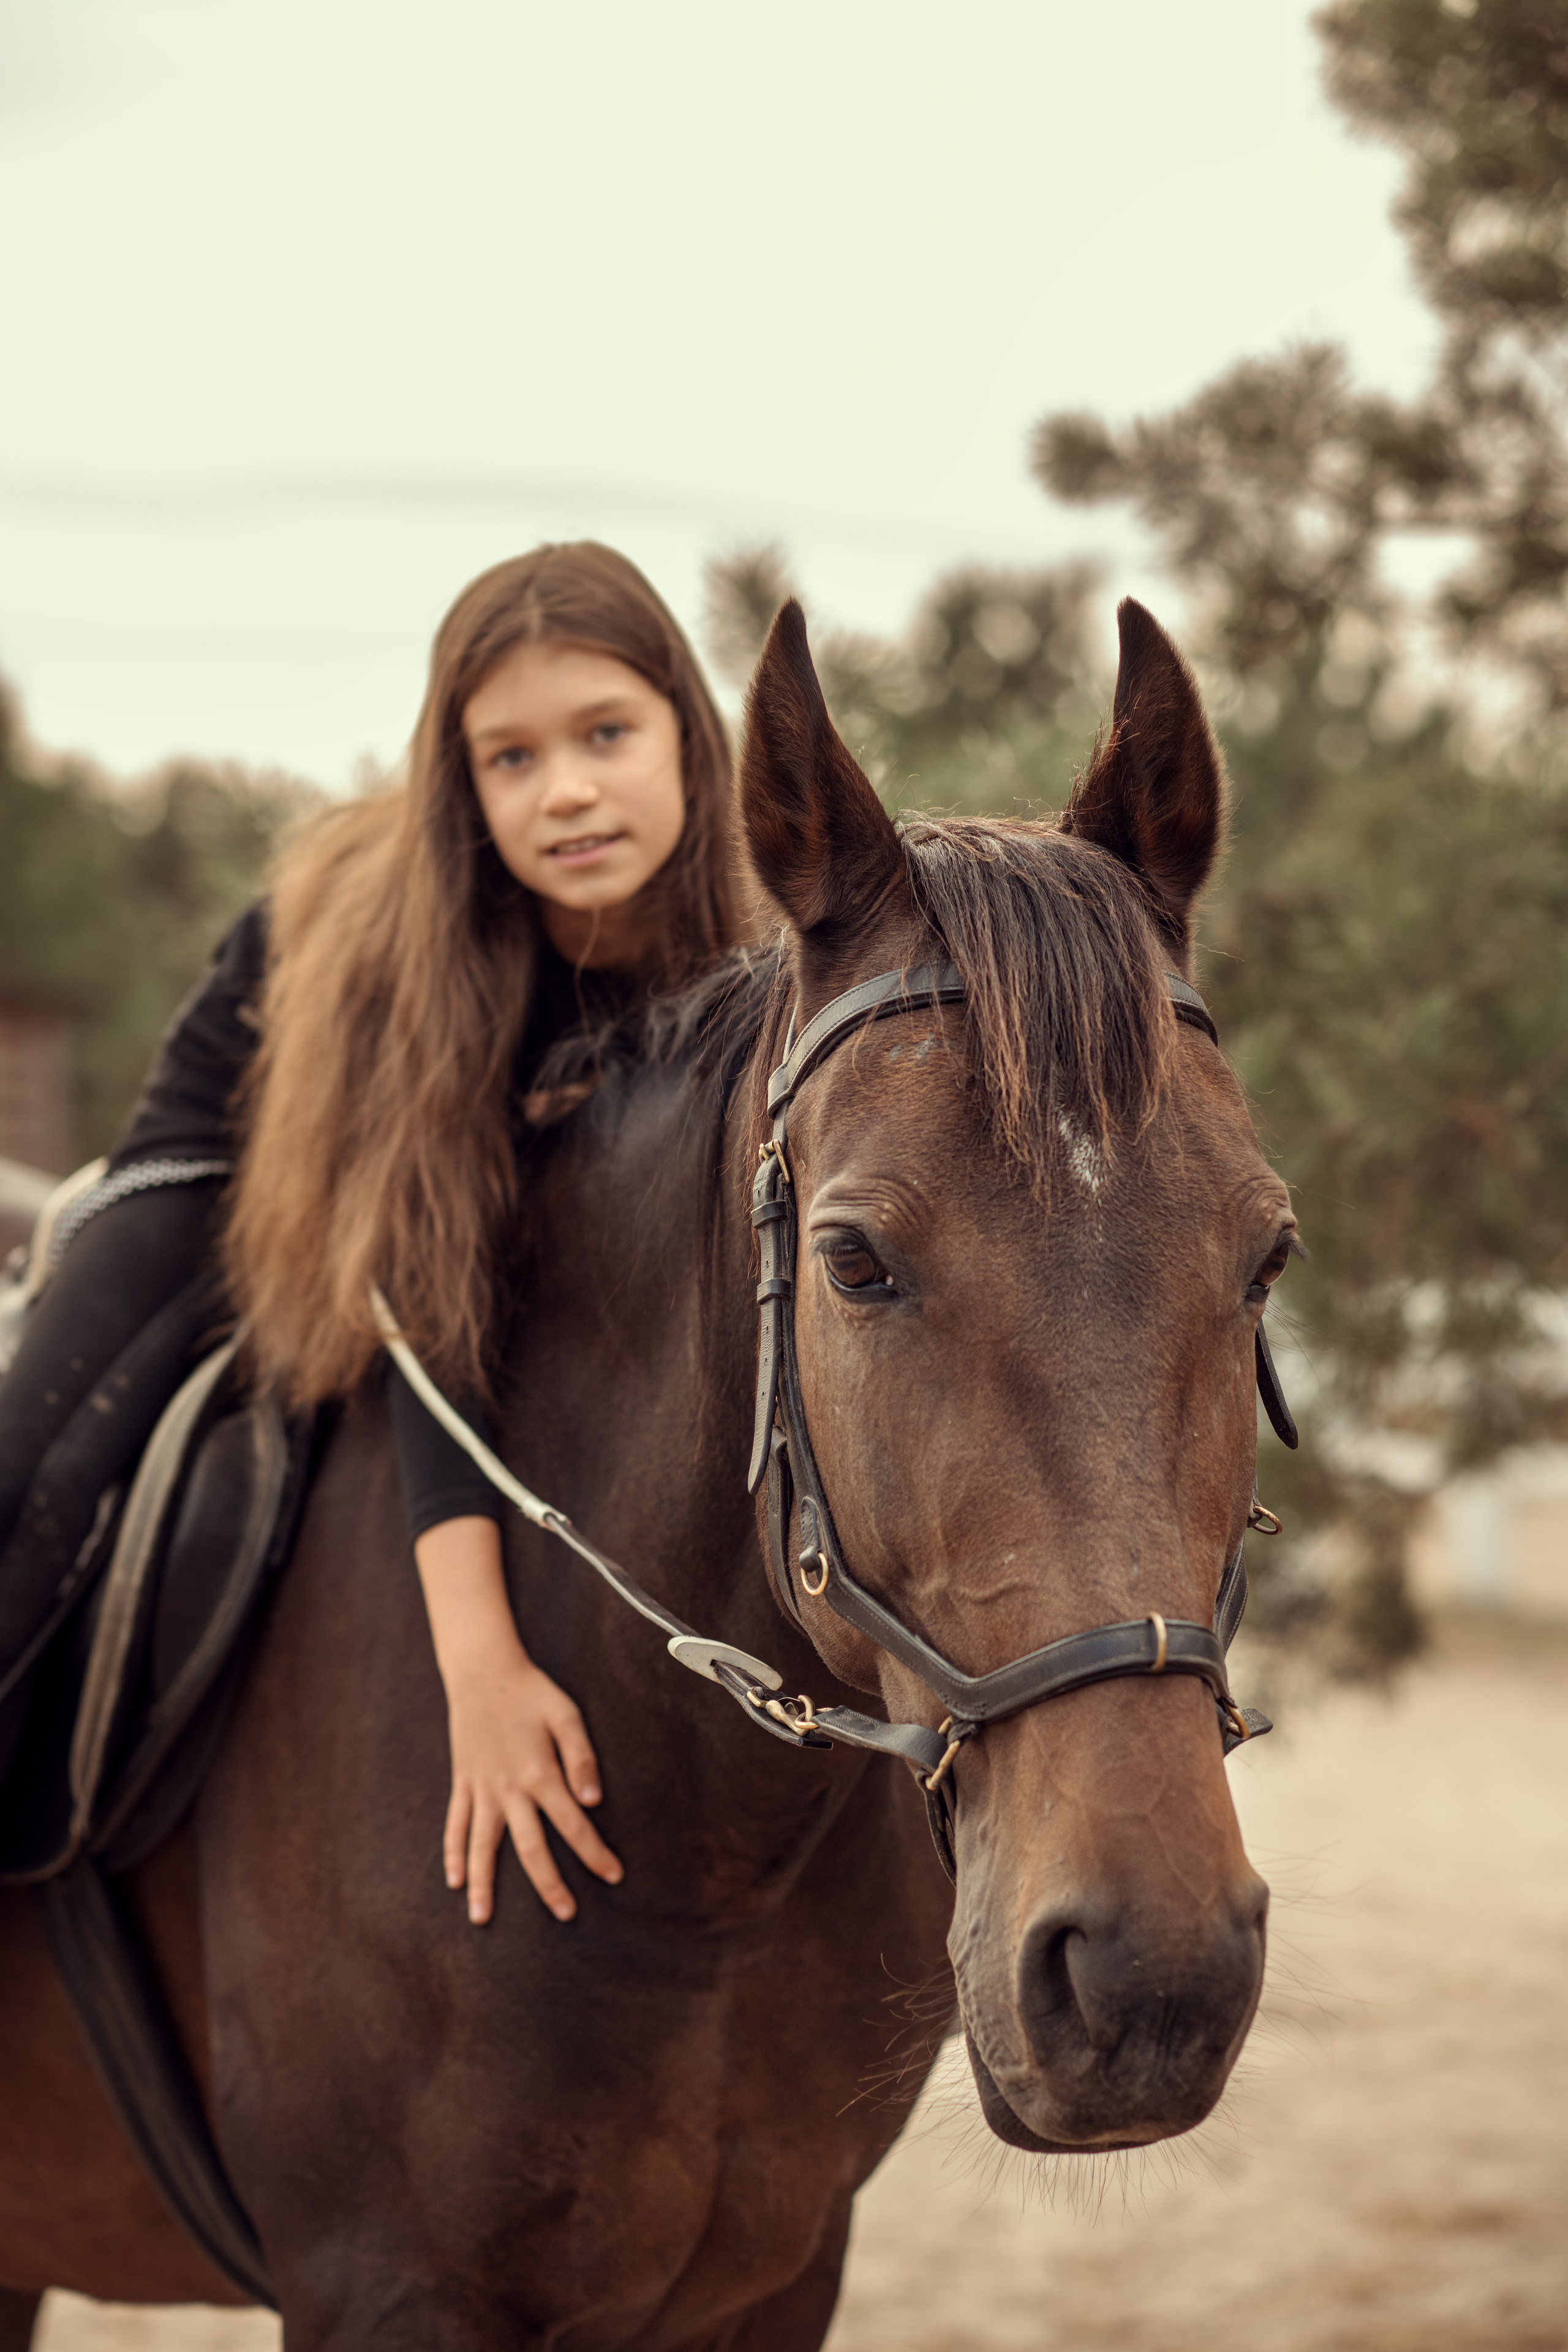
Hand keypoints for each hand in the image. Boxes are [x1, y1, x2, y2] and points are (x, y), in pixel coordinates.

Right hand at [414, 1514, 623, 1925]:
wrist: (484, 1671)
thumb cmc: (531, 1692)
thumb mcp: (566, 1715)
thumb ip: (582, 1758)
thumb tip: (594, 1801)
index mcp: (540, 1773)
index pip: (573, 1825)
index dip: (594, 1853)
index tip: (613, 1876)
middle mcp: (509, 1789)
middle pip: (530, 1847)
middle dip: (548, 1884)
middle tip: (566, 1914)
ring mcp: (482, 1789)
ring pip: (481, 1845)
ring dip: (483, 1883)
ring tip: (483, 1918)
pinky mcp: (463, 1783)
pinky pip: (455, 1824)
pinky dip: (452, 1853)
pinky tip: (454, 1880)